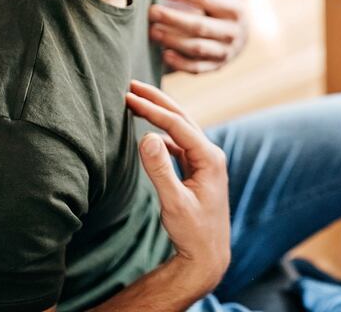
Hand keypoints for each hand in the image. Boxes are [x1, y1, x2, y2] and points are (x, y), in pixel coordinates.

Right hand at [126, 80, 230, 288]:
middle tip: (131, 84)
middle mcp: (211, 154)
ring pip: (180, 129)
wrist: (208, 255)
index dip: (152, 109)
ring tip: (136, 100)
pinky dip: (163, 133)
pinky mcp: (199, 169)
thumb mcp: (173, 203)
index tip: (128, 96)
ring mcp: (206, 161)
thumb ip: (160, 170)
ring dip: (159, 114)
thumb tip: (146, 136)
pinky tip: (149, 132)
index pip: (177, 124)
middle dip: (156, 100)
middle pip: (182, 118)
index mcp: (210, 158)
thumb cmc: (193, 232)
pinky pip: (179, 143)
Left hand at [150, 0, 247, 73]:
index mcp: (233, 6)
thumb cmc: (223, 6)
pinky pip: (198, 68)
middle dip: (173, 18)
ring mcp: (226, 50)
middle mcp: (232, 30)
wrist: (243, 36)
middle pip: (199, 24)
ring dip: (173, 40)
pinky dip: (181, 63)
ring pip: (197, 47)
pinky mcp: (217, 66)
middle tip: (149, 11)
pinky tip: (164, 54)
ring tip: (152, 32)